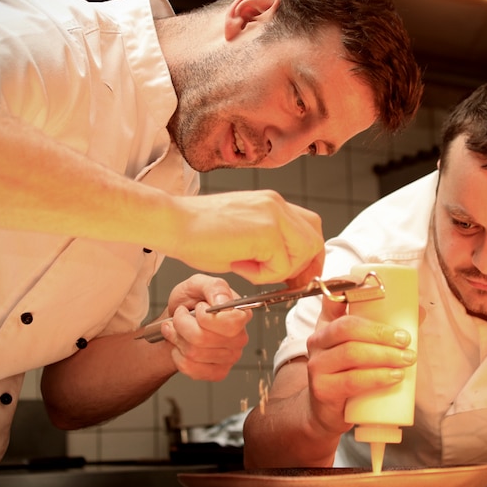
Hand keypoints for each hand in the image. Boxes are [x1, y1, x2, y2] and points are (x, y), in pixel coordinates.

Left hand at [159, 274, 252, 380]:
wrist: (177, 321)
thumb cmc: (189, 302)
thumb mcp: (197, 284)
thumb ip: (213, 287)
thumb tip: (223, 301)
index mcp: (241, 314)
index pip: (231, 322)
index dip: (205, 316)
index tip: (197, 307)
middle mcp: (240, 337)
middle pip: (204, 339)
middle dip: (182, 325)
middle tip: (179, 316)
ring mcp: (230, 358)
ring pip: (194, 353)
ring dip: (177, 338)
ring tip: (176, 329)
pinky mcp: (218, 372)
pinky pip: (191, 368)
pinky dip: (177, 356)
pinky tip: (180, 346)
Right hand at [171, 190, 323, 284]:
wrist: (172, 222)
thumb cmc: (197, 232)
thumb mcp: (244, 236)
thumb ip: (269, 244)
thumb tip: (288, 269)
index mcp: (272, 203)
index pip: (310, 228)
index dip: (308, 256)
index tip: (297, 276)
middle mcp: (277, 204)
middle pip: (314, 240)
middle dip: (303, 267)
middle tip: (281, 283)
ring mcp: (273, 214)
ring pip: (303, 253)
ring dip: (279, 271)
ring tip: (249, 268)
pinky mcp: (266, 230)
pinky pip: (281, 264)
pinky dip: (263, 275)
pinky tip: (238, 265)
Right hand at [305, 297, 415, 434]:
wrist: (327, 412)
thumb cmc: (349, 374)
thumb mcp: (360, 349)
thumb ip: (384, 330)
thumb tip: (418, 312)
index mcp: (327, 325)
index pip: (331, 299)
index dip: (347, 288)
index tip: (374, 287)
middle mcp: (317, 341)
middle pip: (347, 327)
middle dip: (380, 332)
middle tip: (405, 340)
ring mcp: (317, 365)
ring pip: (351, 353)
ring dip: (384, 355)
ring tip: (407, 360)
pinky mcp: (322, 389)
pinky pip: (352, 380)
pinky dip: (377, 377)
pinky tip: (394, 377)